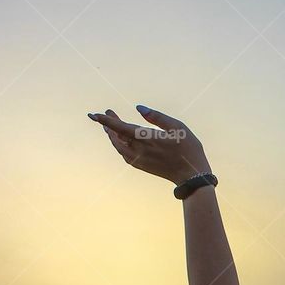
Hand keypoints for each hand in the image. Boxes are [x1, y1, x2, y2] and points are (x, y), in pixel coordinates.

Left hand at [88, 105, 210, 185]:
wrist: (191, 176)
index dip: (106, 121)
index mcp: (147, 139)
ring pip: (118, 147)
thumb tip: (138, 108)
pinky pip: (124, 154)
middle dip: (109, 125)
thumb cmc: (188, 149)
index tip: (94, 115)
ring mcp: (139, 160)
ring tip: (110, 125)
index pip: (121, 128)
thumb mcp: (177, 126)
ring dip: (113, 135)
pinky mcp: (141, 166)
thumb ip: (157, 116)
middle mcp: (139, 150)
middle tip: (107, 113)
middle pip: (116, 137)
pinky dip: (119, 145)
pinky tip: (121, 140)